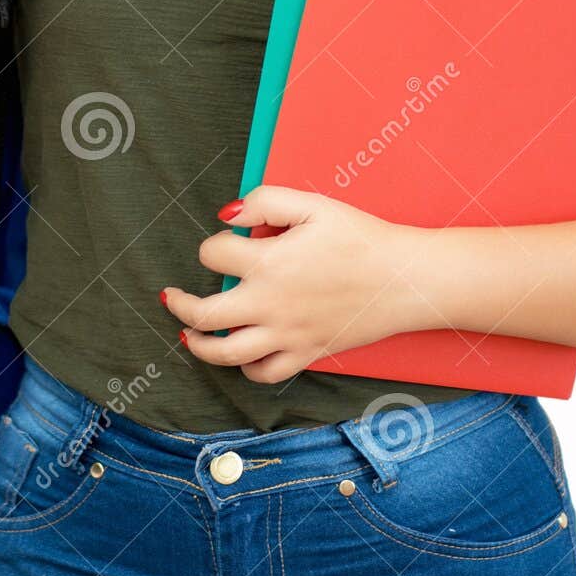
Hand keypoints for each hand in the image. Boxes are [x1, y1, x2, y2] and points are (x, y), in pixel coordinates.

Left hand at [160, 185, 429, 383]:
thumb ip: (265, 201)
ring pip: (225, 354)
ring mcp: (286, 335)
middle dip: (180, 304)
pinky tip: (240, 353)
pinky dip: (245, 368)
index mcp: (269, 263)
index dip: (213, 243)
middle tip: (171, 297)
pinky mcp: (305, 354)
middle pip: (203, 315)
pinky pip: (263, 374)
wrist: (404, 280)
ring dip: (198, 345)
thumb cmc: (362, 238)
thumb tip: (226, 215)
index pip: (214, 254)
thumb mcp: (314, 205)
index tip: (226, 240)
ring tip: (188, 335)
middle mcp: (270, 304)